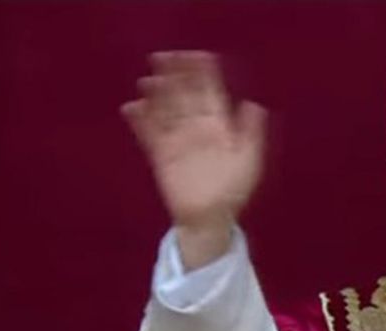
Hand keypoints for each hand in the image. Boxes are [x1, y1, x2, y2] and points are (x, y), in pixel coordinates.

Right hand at [121, 50, 267, 267]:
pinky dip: (140, 120)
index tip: (194, 56)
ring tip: (148, 81)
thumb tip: (254, 104)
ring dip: (156, 94)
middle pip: (183, 94)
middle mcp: (196, 126)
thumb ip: (251, 132)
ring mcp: (177, 139)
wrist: (211, 219)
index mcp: (218, 124)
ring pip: (164, 109)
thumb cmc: (233, 190)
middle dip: (174, 75)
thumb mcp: (249, 160)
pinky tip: (131, 108)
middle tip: (162, 58)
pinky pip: (148, 133)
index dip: (202, 72)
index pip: (209, 90)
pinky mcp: (161, 154)